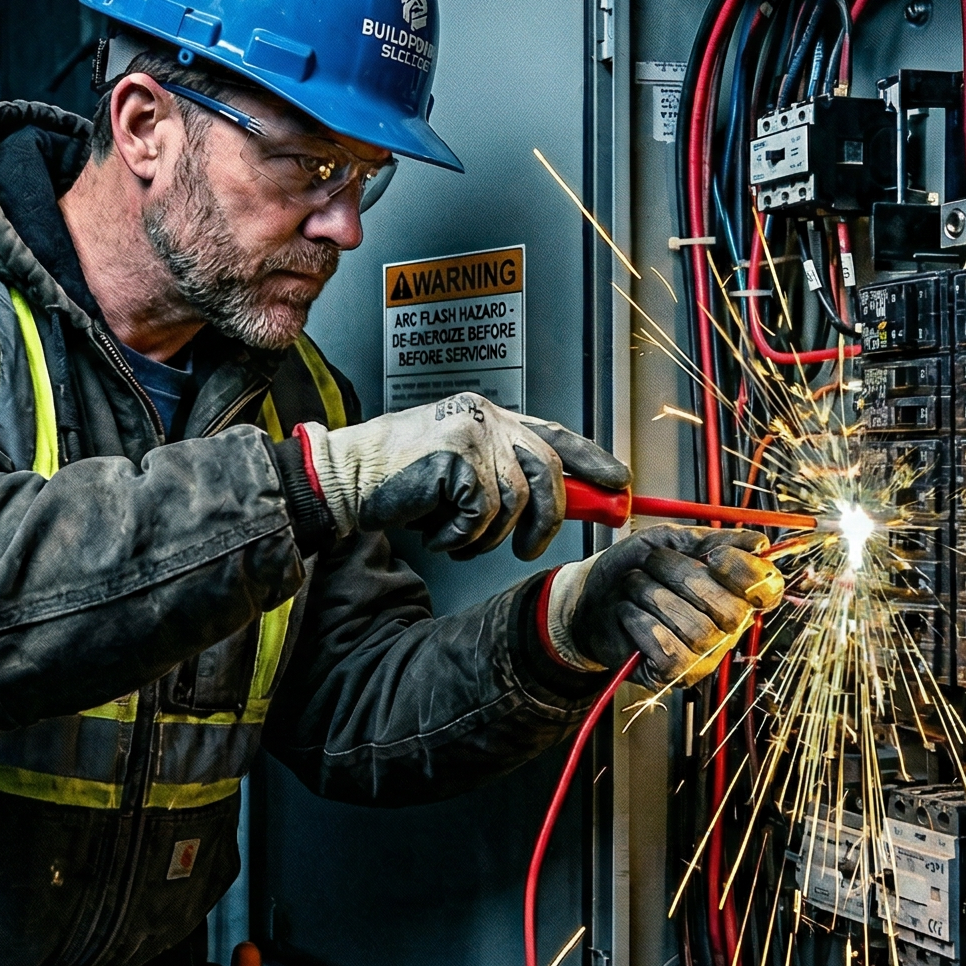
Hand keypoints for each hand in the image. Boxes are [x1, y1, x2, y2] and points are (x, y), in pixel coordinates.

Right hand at [298, 393, 627, 560]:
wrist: (346, 477)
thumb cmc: (398, 481)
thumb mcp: (458, 472)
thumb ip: (502, 476)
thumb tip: (559, 504)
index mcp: (489, 416)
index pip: (555, 434)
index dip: (592, 461)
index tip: (620, 485)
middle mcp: (485, 418)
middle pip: (546, 472)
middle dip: (545, 521)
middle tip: (528, 549)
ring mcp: (470, 435)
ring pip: (514, 501)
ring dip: (486, 536)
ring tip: (455, 537)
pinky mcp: (453, 458)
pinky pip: (481, 513)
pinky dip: (459, 536)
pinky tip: (435, 531)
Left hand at [544, 525, 785, 686]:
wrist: (587, 598)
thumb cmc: (630, 571)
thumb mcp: (666, 542)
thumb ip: (709, 540)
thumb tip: (756, 542)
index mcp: (733, 592)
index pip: (767, 589)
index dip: (745, 572)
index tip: (714, 555)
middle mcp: (725, 628)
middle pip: (731, 610)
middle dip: (682, 575)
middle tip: (652, 562)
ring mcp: (702, 655)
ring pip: (697, 630)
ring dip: (654, 597)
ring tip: (634, 587)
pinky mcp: (674, 674)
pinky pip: (670, 651)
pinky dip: (641, 623)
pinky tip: (630, 614)